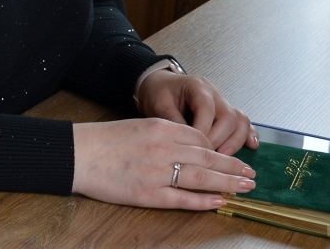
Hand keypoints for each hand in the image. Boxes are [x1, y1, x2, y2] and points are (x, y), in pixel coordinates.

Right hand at [72, 118, 255, 209]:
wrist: (78, 153)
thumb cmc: (105, 139)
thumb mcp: (138, 126)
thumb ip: (163, 134)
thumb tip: (188, 146)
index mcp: (160, 127)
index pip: (200, 138)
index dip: (219, 149)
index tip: (231, 158)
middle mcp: (163, 147)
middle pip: (208, 157)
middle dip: (232, 166)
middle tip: (251, 174)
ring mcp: (157, 172)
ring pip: (202, 177)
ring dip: (227, 183)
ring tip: (245, 188)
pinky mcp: (149, 193)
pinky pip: (184, 199)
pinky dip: (204, 201)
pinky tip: (220, 202)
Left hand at [136, 70, 257, 155]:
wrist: (160, 84)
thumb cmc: (158, 93)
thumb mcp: (159, 105)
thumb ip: (173, 123)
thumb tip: (187, 146)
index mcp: (197, 87)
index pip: (207, 110)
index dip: (203, 132)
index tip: (194, 150)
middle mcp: (215, 93)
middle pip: (229, 117)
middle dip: (219, 140)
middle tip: (208, 157)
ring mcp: (223, 102)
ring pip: (240, 120)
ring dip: (235, 142)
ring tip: (224, 159)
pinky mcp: (226, 112)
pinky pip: (243, 122)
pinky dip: (248, 134)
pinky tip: (253, 147)